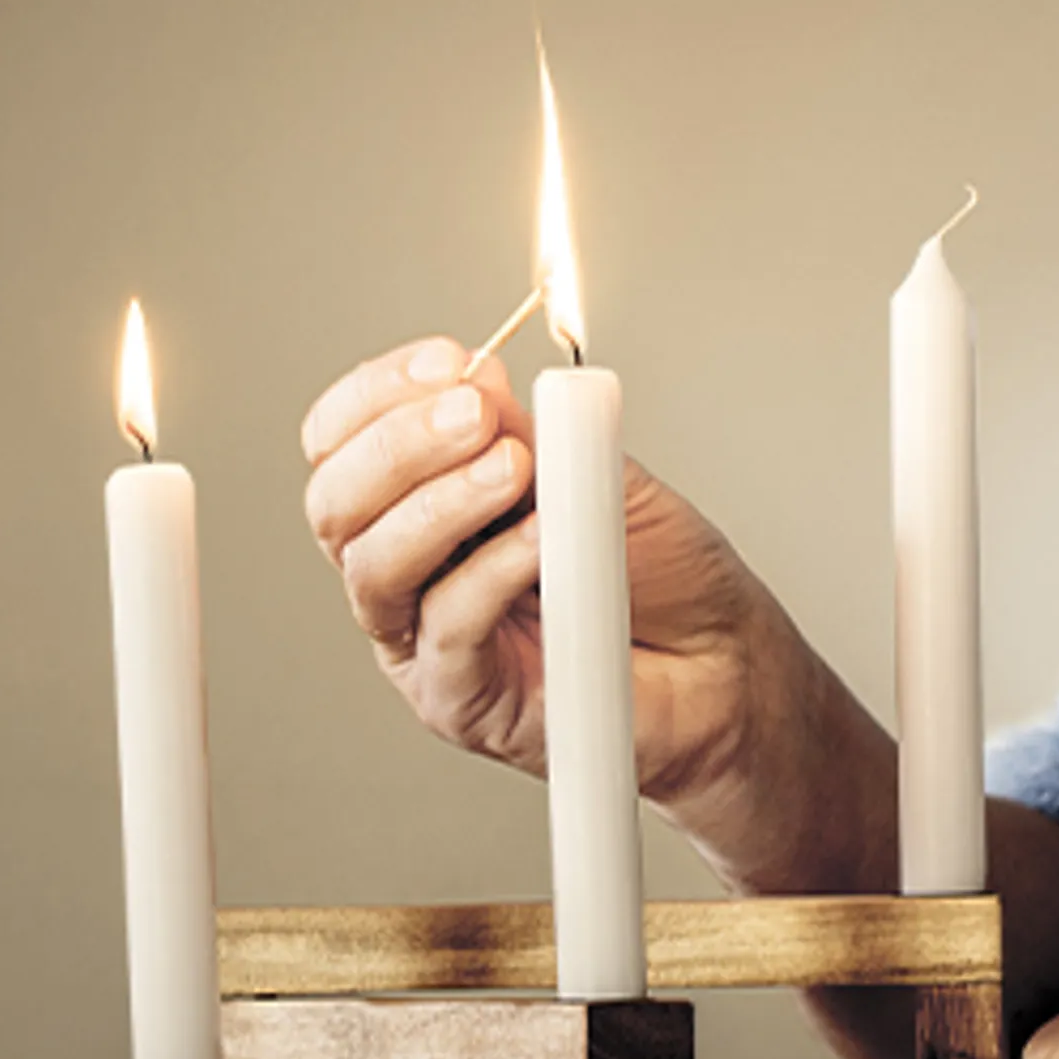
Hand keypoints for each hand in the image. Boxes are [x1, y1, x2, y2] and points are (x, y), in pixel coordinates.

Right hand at [298, 335, 837, 862]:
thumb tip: (476, 376)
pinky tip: (540, 539)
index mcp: (419, 503)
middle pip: (336, 505)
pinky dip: (491, 571)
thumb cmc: (655, 570)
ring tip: (515, 466)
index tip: (449, 360)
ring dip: (440, 502)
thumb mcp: (591, 472)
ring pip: (377, 567)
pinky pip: (448, 627)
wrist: (722, 658)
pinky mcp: (462, 698)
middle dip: (398, 445)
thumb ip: (528, 432)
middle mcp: (406, 572)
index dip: (380, 394)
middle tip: (476, 413)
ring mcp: (425, 641)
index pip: (342, 443)